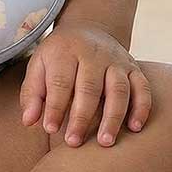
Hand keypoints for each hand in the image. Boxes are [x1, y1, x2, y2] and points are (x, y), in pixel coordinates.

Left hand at [20, 20, 151, 147]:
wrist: (89, 29)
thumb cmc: (59, 56)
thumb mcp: (39, 65)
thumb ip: (33, 93)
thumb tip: (28, 121)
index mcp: (65, 51)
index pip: (60, 82)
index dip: (55, 107)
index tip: (50, 129)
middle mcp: (93, 54)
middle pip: (89, 87)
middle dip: (82, 117)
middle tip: (74, 143)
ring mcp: (116, 61)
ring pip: (119, 89)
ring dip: (113, 117)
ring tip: (104, 142)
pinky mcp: (134, 68)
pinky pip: (142, 88)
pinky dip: (141, 108)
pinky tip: (134, 128)